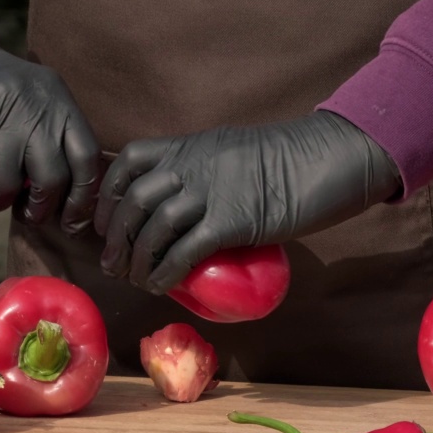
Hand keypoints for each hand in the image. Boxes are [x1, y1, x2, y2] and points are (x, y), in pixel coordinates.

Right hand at [0, 21, 100, 233]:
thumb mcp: (33, 101)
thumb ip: (53, 142)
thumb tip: (70, 205)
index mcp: (56, 99)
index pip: (85, 158)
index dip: (82, 200)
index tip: (70, 223)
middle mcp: (30, 104)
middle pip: (50, 179)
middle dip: (37, 209)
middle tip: (24, 211)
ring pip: (5, 187)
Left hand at [93, 111, 401, 292]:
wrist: (326, 157)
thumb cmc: (285, 156)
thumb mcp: (228, 148)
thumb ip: (202, 165)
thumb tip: (184, 196)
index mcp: (187, 146)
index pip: (129, 162)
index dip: (110, 195)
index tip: (106, 222)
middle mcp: (190, 166)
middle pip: (135, 201)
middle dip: (116, 237)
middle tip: (114, 263)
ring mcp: (209, 193)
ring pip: (154, 228)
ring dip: (138, 260)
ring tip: (136, 279)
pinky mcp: (231, 221)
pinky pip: (185, 251)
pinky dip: (165, 272)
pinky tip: (160, 286)